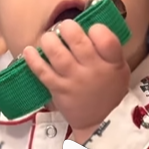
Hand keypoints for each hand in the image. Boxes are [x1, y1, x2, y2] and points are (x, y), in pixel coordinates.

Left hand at [24, 20, 129, 137]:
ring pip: (58, 55)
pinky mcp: (58, 90)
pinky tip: (29, 51)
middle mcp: (94, 70)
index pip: (106, 39)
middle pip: (79, 43)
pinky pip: (43, 72)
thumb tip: (87, 26)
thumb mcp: (119, 69)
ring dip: (49, 41)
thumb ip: (107, 50)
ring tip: (48, 38)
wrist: (100, 122)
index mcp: (113, 63)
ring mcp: (75, 81)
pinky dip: (33, 60)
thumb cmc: (109, 90)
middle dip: (68, 28)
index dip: (97, 29)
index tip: (91, 29)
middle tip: (64, 28)